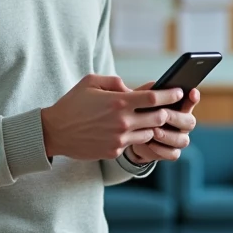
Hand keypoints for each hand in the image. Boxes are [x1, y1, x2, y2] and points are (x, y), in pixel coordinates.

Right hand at [40, 74, 186, 160]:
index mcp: (118, 102)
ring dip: (151, 126)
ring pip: (149, 133)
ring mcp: (119, 139)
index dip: (170, 94)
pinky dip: (134, 136)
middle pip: (158, 117)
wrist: (54, 132)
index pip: (154, 98)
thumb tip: (133, 88)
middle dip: (165, 112)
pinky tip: (129, 130)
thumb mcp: (91, 82)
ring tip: (147, 120)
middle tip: (167, 107)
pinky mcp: (114, 151)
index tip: (178, 91)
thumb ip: (115, 82)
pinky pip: (133, 144)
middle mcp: (122, 122)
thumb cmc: (72, 103)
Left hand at [124, 85, 199, 164]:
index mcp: (179, 108)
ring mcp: (179, 139)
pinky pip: (173, 154)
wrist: (134, 136)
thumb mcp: (137, 102)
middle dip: (176, 118)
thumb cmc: (140, 114)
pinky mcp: (172, 152)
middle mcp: (182, 124)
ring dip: (168, 135)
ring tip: (154, 131)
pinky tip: (150, 143)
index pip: (191, 101)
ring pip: (183, 140)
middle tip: (163, 114)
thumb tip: (120, 80)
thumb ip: (137, 93)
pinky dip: (161, 149)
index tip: (192, 92)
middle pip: (190, 122)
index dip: (193, 98)